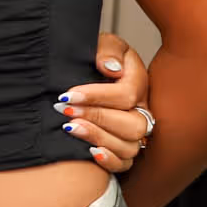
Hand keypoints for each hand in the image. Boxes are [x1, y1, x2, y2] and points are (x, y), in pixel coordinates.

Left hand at [55, 33, 154, 172]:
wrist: (76, 72)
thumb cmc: (89, 57)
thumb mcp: (98, 42)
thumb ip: (107, 49)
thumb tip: (111, 69)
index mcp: (138, 81)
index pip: (127, 95)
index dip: (97, 97)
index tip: (69, 95)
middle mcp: (140, 109)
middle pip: (133, 124)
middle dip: (97, 118)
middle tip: (66, 111)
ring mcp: (133, 132)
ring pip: (130, 146)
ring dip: (98, 138)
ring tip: (70, 128)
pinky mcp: (121, 149)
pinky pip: (124, 164)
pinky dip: (108, 161)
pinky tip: (89, 152)